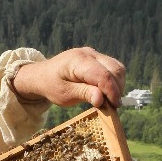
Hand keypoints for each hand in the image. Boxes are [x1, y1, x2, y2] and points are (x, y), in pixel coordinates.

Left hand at [11, 47, 125, 107]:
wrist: (43, 75)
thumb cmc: (52, 86)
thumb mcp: (64, 94)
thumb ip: (83, 94)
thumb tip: (101, 99)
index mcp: (78, 61)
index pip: (103, 75)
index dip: (111, 91)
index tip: (114, 107)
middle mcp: (89, 54)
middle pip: (114, 69)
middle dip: (117, 89)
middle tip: (112, 106)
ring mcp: (94, 54)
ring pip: (117, 68)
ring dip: (118, 85)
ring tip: (109, 100)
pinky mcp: (97, 58)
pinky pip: (113, 68)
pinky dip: (114, 81)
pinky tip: (107, 93)